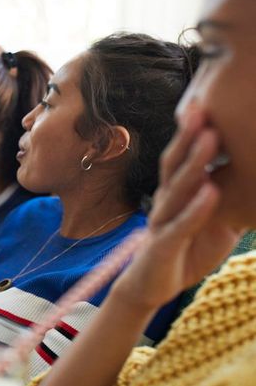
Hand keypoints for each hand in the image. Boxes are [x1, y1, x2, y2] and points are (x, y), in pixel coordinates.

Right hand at [110, 106, 242, 310]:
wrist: (151, 285)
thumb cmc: (185, 248)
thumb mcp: (217, 219)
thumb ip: (234, 197)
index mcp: (176, 192)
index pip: (182, 155)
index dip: (193, 130)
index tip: (207, 99)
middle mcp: (165, 201)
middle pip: (175, 163)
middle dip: (190, 135)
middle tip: (204, 107)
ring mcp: (162, 222)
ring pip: (177, 189)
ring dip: (195, 163)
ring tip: (212, 138)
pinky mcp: (163, 246)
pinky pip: (180, 225)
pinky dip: (196, 208)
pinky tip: (211, 191)